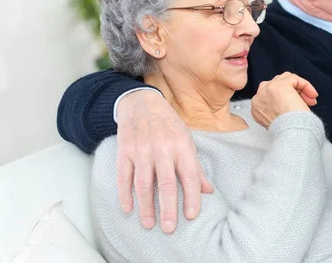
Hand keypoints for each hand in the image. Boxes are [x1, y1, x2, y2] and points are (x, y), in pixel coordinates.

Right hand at [116, 90, 213, 233]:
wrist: (142, 103)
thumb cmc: (169, 125)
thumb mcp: (187, 141)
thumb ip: (195, 167)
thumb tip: (208, 190)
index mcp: (182, 146)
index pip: (190, 175)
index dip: (191, 197)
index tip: (191, 215)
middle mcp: (163, 148)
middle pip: (166, 183)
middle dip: (168, 207)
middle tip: (170, 227)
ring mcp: (142, 150)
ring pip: (143, 183)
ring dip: (146, 206)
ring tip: (149, 224)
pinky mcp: (124, 151)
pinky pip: (124, 176)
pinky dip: (125, 193)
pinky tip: (128, 208)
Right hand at [251, 72, 317, 127]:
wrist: (291, 133)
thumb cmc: (289, 131)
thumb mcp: (279, 120)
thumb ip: (279, 108)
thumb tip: (290, 102)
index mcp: (257, 109)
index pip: (270, 95)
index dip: (287, 99)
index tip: (298, 106)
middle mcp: (259, 98)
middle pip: (276, 85)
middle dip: (293, 92)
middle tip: (306, 102)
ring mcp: (267, 90)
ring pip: (285, 79)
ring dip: (300, 88)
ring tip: (310, 100)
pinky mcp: (280, 85)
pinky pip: (294, 78)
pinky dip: (305, 85)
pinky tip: (312, 95)